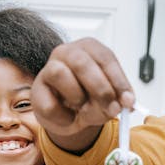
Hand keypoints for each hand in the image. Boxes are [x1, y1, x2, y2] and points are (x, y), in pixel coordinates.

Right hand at [31, 38, 134, 152]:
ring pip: (59, 74)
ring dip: (77, 97)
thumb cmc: (90, 98)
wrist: (68, 114)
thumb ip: (118, 98)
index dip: (118, 81)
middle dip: (101, 90)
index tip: (128, 101)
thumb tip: (126, 103)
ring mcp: (49, 68)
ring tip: (83, 108)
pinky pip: (49, 104)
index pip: (105, 58)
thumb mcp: (109, 97)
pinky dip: (64, 116)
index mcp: (90, 48)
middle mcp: (68, 52)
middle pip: (82, 63)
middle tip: (112, 110)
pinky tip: (69, 116)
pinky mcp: (37, 90)